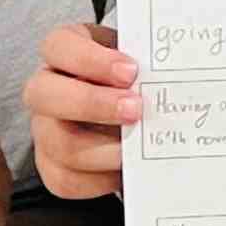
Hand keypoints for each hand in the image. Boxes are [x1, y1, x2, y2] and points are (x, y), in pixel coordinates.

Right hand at [26, 19, 136, 200]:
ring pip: (57, 143)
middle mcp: (45, 89)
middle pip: (44, 94)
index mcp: (63, 51)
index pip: (58, 45)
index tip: (131, 70)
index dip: (90, 59)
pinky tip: (125, 170)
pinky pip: (65, 180)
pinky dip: (99, 180)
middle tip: (136, 109)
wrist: (128, 105)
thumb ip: (148, 61)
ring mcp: (44, 129)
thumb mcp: (137, 56)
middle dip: (92, 103)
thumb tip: (181, 70)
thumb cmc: (132, 75)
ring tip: (136, 146)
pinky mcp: (52, 165)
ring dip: (102, 149)